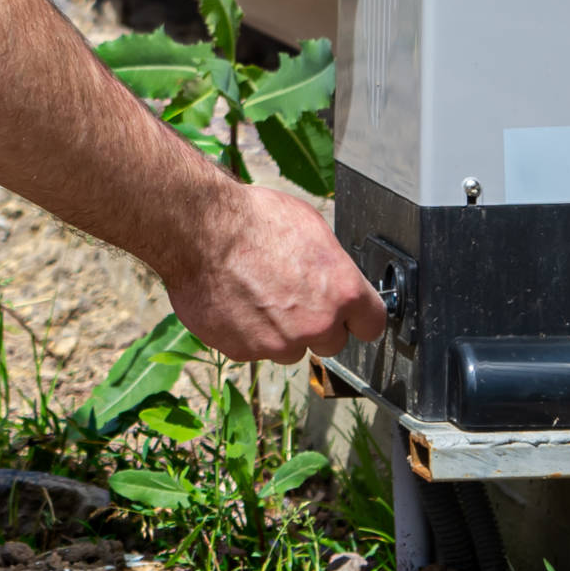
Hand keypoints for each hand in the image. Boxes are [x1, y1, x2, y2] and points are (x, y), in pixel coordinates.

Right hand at [162, 183, 385, 364]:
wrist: (198, 231)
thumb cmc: (251, 219)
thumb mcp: (309, 226)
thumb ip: (329, 264)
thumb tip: (330, 276)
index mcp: (342, 292)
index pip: (371, 324)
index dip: (357, 318)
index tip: (348, 316)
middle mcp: (317, 324)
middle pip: (331, 343)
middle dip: (315, 325)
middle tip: (289, 298)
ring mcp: (279, 342)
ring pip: (289, 348)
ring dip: (278, 332)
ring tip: (254, 296)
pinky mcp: (244, 351)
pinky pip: (251, 348)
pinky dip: (243, 332)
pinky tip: (232, 302)